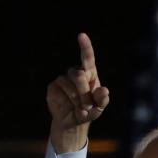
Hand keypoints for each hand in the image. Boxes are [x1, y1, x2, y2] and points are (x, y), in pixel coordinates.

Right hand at [47, 33, 109, 153]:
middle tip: (88, 106)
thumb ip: (102, 100)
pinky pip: (61, 90)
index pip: (88, 58)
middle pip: (80, 75)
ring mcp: (64, 78)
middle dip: (86, 93)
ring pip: (71, 85)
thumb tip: (104, 90)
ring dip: (79, 99)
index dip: (85, 47)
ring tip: (82, 109)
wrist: (73, 121)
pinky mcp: (53, 86)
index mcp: (90, 74)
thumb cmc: (89, 111)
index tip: (82, 35)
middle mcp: (76, 73)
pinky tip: (71, 107)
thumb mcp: (99, 108)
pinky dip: (69, 101)